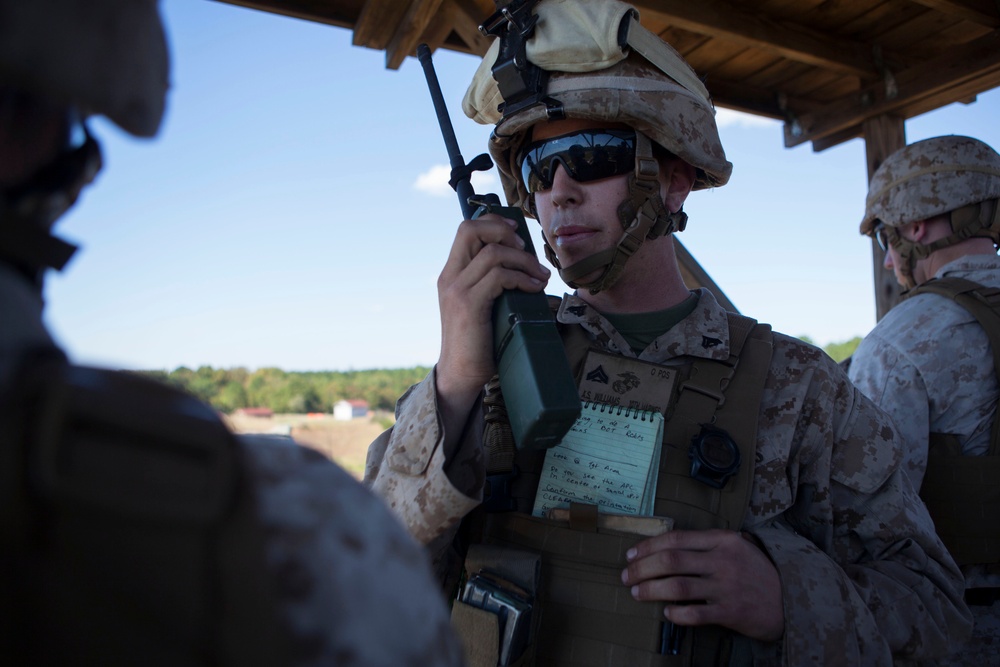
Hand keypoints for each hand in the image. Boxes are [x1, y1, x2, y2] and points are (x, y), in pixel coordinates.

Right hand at [435, 213, 549, 428]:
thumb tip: (526, 267)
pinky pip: (499, 277)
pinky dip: (522, 278)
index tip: (517, 233)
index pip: (466, 229)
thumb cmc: (478, 341)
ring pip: (493, 253)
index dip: (493, 223)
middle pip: (471, 229)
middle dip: (504, 231)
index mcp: (451, 273)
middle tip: (526, 249)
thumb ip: (493, 284)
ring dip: (524, 260)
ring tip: (540, 276)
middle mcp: (450, 276)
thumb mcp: (483, 305)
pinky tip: (534, 289)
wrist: (461, 374)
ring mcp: (457, 290)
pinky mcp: (469, 305)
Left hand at [621, 529, 783, 641]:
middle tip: (627, 577)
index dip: (647, 547)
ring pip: (677, 586)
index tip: (630, 555)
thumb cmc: (756, 571)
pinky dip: (676, 613)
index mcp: (722, 540)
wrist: (791, 598)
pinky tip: (667, 612)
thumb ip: (706, 544)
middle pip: (671, 560)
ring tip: (637, 593)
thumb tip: (665, 546)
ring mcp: (727, 587)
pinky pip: (695, 613)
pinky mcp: (731, 611)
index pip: (675, 538)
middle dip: (642, 568)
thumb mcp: (736, 546)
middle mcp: (722, 561)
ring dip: (651, 589)